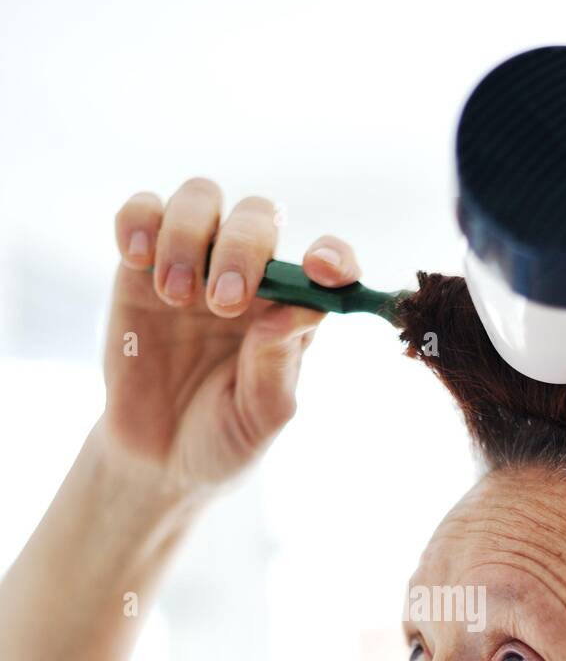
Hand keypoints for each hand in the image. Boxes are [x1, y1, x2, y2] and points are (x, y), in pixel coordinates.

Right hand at [101, 177, 360, 489]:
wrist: (158, 461)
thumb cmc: (223, 439)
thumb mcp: (261, 418)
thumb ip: (277, 366)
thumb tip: (294, 309)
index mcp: (290, 311)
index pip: (325, 263)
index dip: (333, 255)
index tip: (321, 269)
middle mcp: (248, 278)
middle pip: (256, 216)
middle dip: (242, 249)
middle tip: (223, 303)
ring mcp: (193, 267)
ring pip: (200, 199)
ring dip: (188, 237)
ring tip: (176, 297)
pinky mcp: (138, 270)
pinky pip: (140, 213)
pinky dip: (138, 221)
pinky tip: (139, 260)